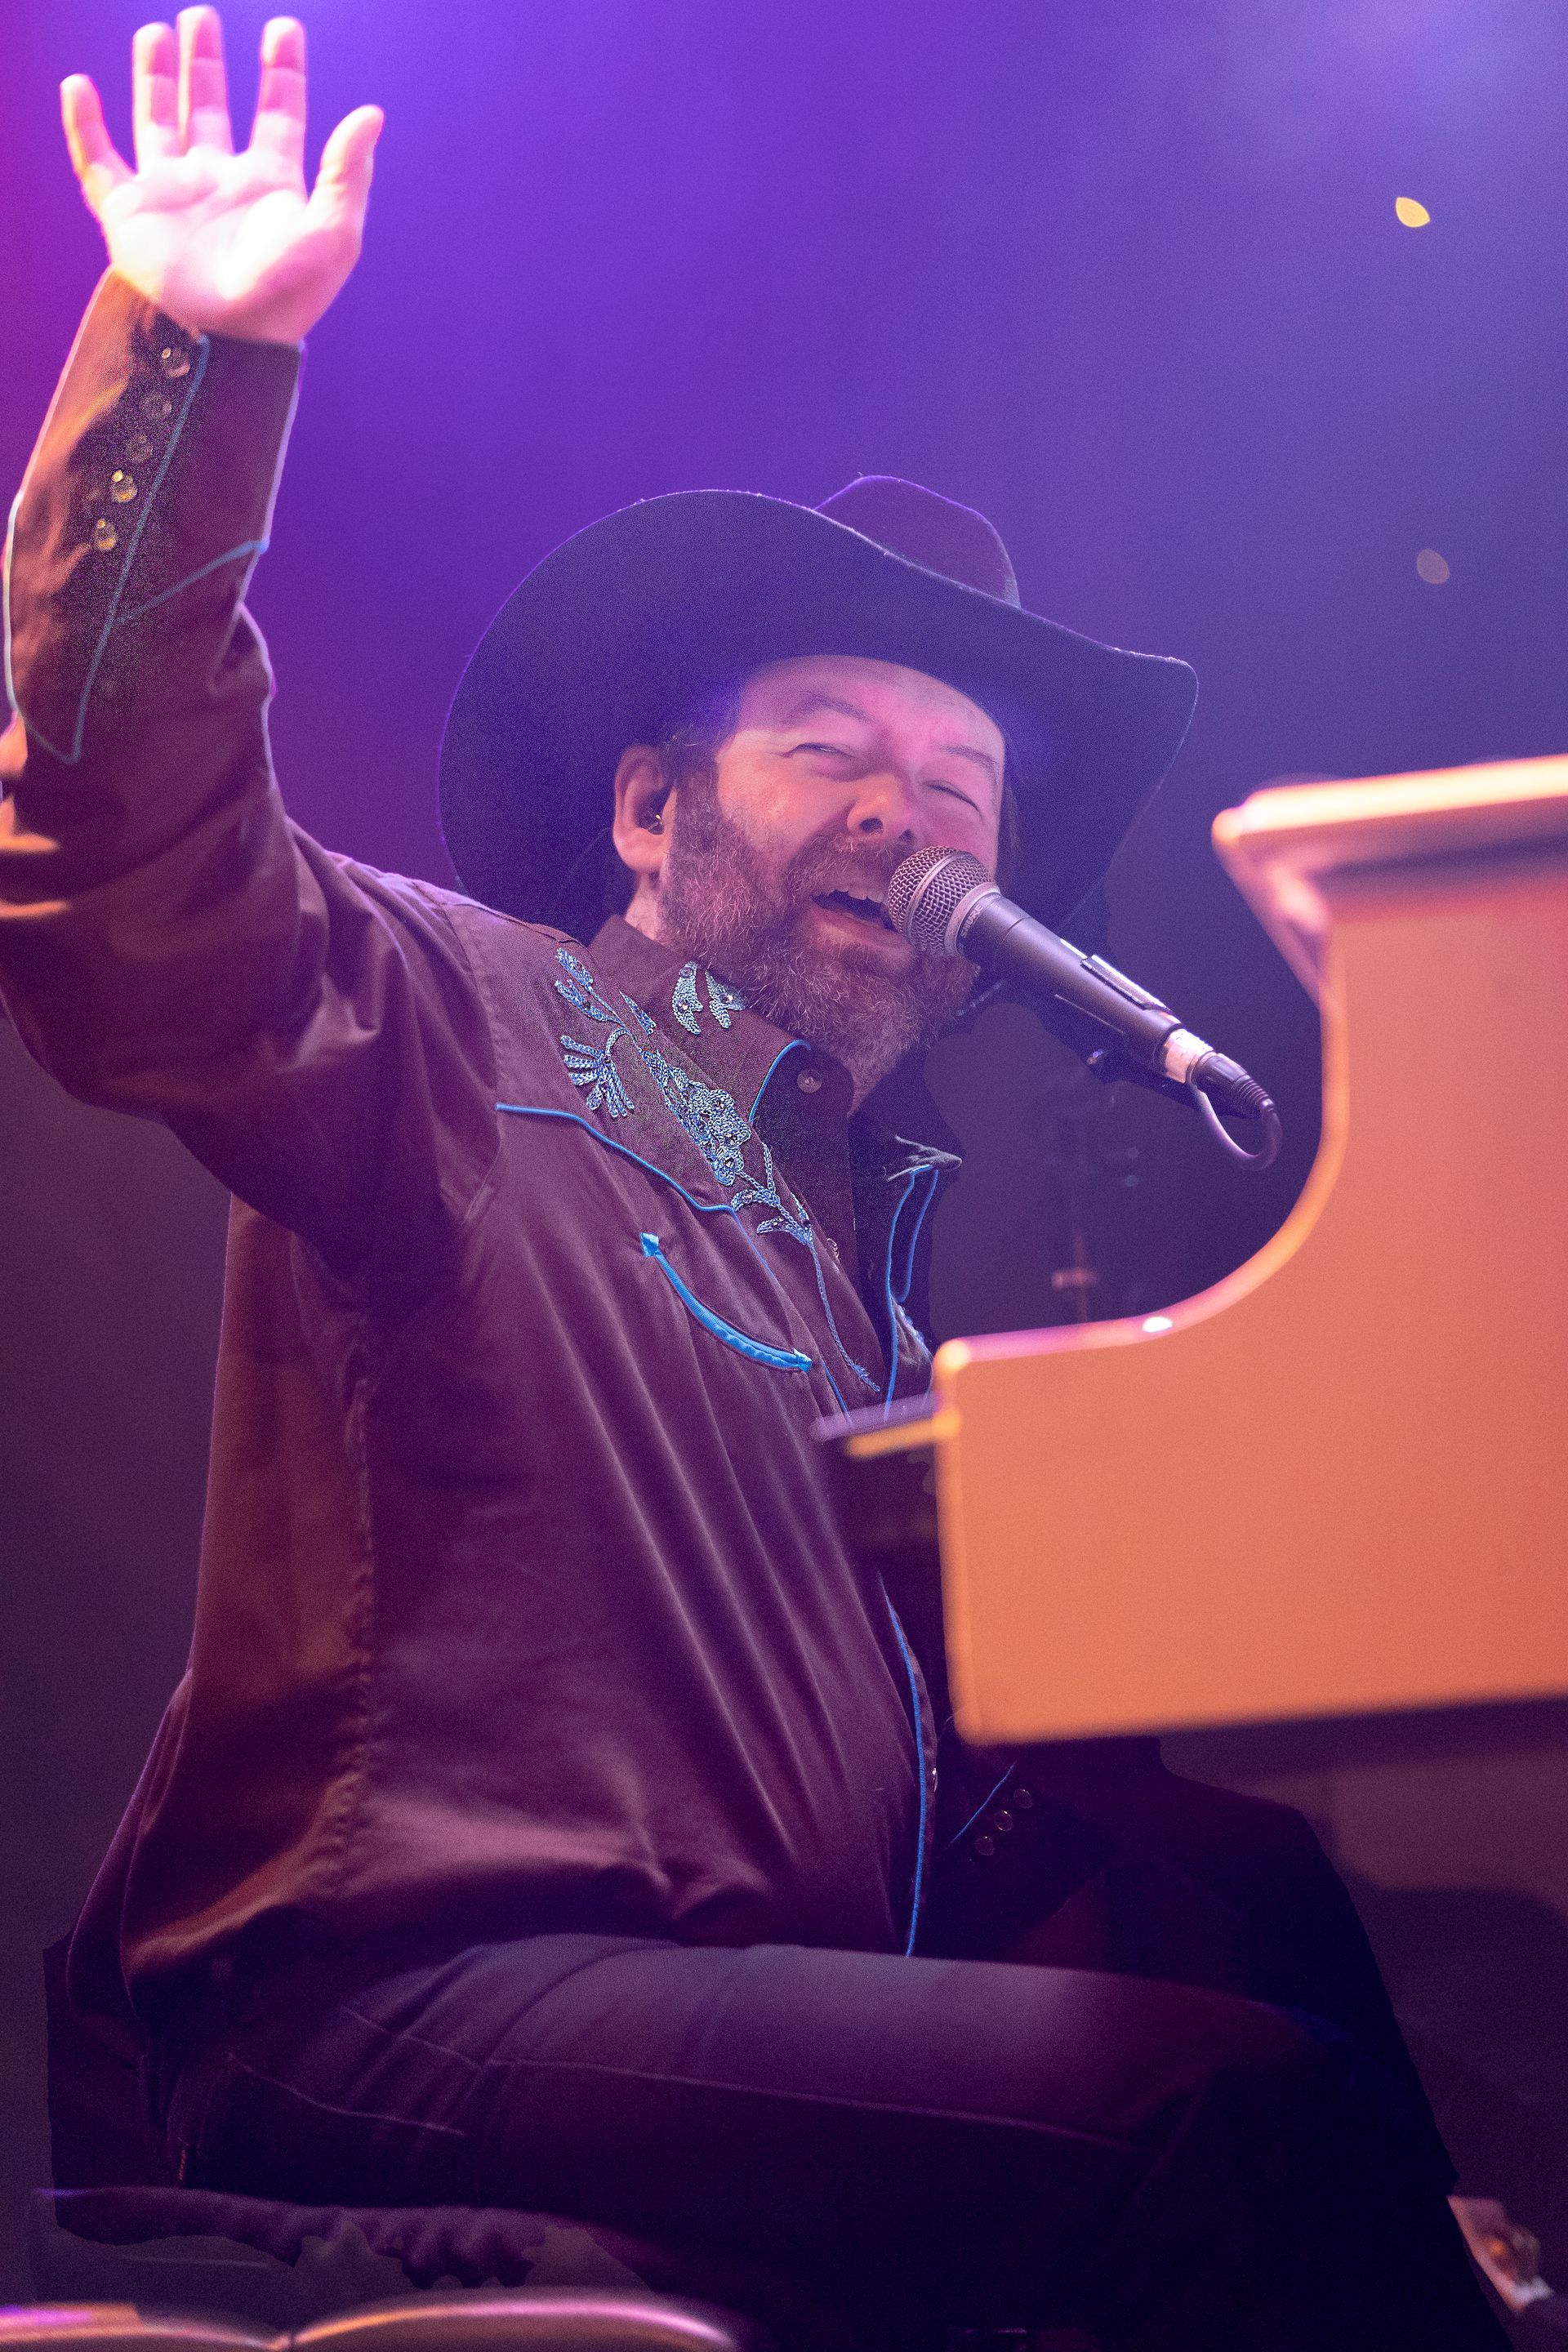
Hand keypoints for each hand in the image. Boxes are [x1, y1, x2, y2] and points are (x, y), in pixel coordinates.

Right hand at [61, 8, 381, 344]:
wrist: (224, 343)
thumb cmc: (284, 298)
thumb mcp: (332, 234)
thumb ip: (347, 173)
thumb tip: (371, 114)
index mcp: (269, 185)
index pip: (278, 112)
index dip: (282, 70)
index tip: (284, 28)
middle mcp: (218, 182)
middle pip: (209, 106)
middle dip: (206, 62)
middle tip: (202, 18)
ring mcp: (171, 194)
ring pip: (157, 120)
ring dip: (155, 77)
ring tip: (156, 33)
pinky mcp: (128, 213)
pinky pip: (97, 162)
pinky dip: (83, 125)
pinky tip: (78, 86)